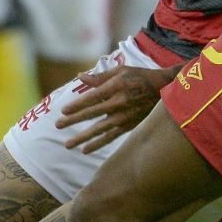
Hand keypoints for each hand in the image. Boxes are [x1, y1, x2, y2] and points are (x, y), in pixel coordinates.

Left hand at [55, 63, 177, 152]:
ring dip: (82, 137)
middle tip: (57, 126)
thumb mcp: (121, 71)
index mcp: (115, 87)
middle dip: (73, 121)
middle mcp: (118, 103)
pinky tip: (85, 150)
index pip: (91, 98)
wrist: (164, 90)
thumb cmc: (140, 77)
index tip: (63, 111)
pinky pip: (110, 137)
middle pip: (91, 114)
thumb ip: (99, 77)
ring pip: (98, 130)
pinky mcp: (129, 126)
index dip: (77, 105)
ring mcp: (124, 117)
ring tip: (67, 145)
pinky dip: (97, 144)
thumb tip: (79, 77)